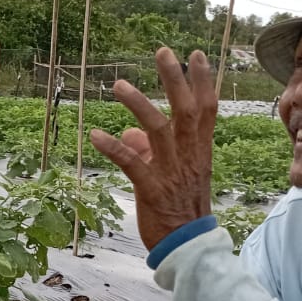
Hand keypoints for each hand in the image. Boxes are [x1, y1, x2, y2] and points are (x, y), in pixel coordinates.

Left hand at [90, 47, 217, 249]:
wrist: (188, 249)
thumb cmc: (180, 213)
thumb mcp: (173, 178)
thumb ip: (151, 151)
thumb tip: (129, 132)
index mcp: (198, 153)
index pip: (206, 110)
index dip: (202, 81)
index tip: (195, 55)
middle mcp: (188, 158)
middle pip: (185, 111)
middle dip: (174, 80)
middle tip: (162, 51)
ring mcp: (170, 173)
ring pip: (158, 130)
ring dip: (138, 104)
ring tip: (119, 85)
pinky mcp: (151, 190)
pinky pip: (131, 164)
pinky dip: (113, 148)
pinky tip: (95, 135)